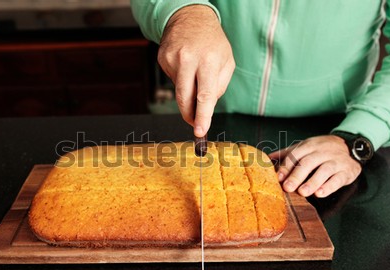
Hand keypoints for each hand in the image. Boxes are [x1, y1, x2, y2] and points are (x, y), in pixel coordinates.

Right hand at [158, 5, 234, 136]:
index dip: (202, 116)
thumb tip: (207, 106)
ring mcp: (172, 59)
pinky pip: (172, 80)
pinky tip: (185, 67)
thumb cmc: (212, 41)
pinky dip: (181, 80)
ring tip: (194, 78)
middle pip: (185, 98)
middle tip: (194, 123)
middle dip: (189, 115)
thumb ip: (219, 86)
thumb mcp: (227, 61)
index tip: (199, 131)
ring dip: (187, 94)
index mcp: (208, 60)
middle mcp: (188, 59)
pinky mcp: (162, 59)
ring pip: (178, 91)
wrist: (190, 18)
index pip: (204, 96)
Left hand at [268, 135, 361, 197]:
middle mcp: (322, 151)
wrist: (350, 147)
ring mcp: (336, 160)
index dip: (286, 167)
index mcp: (309, 146)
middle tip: (288, 187)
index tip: (278, 178)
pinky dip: (329, 186)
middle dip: (297, 175)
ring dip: (312, 182)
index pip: (295, 155)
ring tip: (303, 192)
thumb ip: (286, 154)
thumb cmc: (320, 151)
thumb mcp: (304, 148)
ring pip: (324, 170)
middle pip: (308, 162)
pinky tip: (320, 193)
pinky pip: (338, 178)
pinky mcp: (347, 170)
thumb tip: (267, 158)